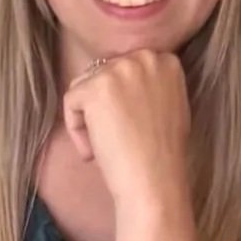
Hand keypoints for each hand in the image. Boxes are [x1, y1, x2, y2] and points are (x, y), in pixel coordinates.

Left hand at [62, 51, 191, 214]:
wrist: (155, 182)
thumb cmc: (162, 155)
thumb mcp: (170, 107)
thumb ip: (151, 87)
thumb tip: (122, 86)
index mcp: (165, 61)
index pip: (125, 69)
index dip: (119, 101)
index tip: (126, 127)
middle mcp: (144, 58)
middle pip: (102, 74)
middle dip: (101, 108)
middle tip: (113, 139)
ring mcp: (120, 70)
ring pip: (84, 87)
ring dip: (87, 118)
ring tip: (102, 147)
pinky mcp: (95, 88)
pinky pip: (71, 103)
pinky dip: (75, 130)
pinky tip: (93, 152)